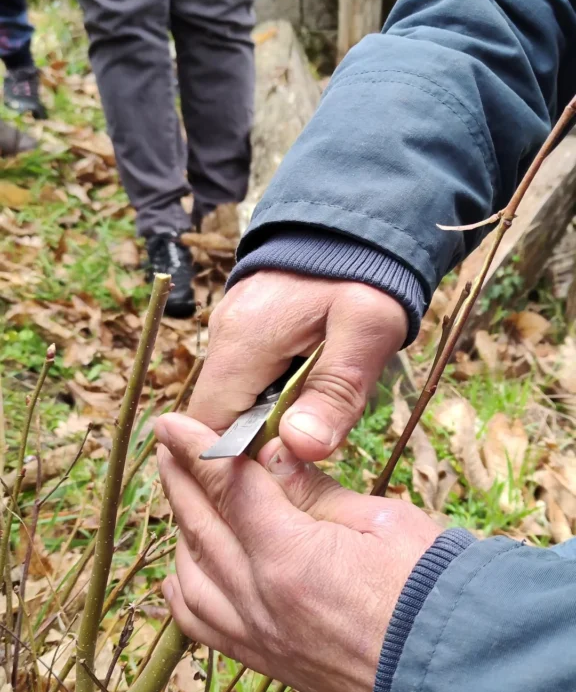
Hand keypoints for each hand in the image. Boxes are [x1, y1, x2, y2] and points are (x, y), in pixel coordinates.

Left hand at [155, 414, 438, 691]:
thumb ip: (314, 489)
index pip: (227, 486)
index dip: (196, 449)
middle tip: (167, 445)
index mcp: (289, 555)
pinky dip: (184, 588)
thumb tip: (269, 453)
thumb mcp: (381, 519)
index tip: (173, 423)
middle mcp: (259, 598)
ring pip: (190, 573)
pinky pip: (201, 623)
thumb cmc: (432, 590)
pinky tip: (185, 568)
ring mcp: (257, 635)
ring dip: (180, 529)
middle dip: (179, 479)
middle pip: (199, 525)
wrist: (454, 678)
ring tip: (182, 496)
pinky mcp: (267, 662)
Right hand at [189, 272, 407, 461]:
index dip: (237, 461)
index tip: (283, 474)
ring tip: (317, 416)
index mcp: (243, 341)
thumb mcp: (367, 331)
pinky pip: (248, 375)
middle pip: (220, 415)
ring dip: (270, 419)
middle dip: (260, 442)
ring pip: (235, 397)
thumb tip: (298, 449)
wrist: (365, 216)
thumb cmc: (368, 272)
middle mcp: (224, 335)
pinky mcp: (247, 323)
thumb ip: (335, 392)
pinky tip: (311, 389)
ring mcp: (232, 326)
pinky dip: (274, 394)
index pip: (209, 425)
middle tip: (311, 447)